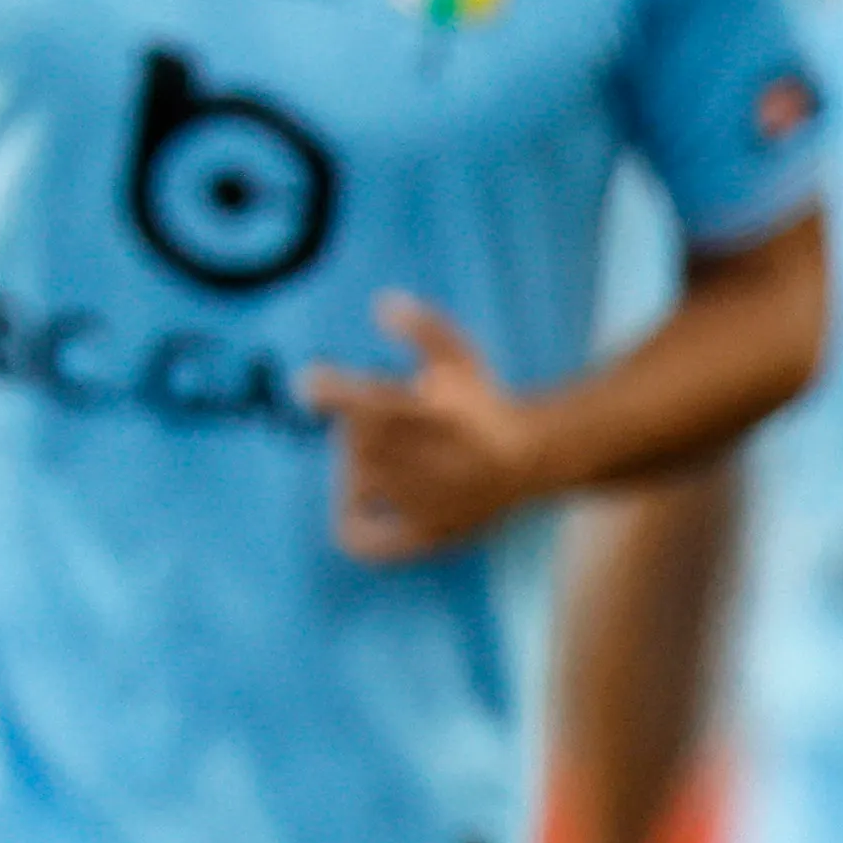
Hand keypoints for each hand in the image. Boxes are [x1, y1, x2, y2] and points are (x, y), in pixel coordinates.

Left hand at [303, 298, 546, 559]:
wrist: (532, 460)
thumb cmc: (484, 404)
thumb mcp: (460, 355)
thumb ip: (424, 327)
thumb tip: (382, 302)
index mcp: (438, 415)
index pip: (367, 403)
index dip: (330, 391)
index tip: (310, 382)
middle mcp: (432, 462)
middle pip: (357, 441)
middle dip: (356, 425)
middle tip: (371, 420)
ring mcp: (429, 502)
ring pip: (360, 479)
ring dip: (360, 460)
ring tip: (383, 450)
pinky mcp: (429, 534)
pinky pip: (368, 540)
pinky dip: (352, 522)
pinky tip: (357, 500)